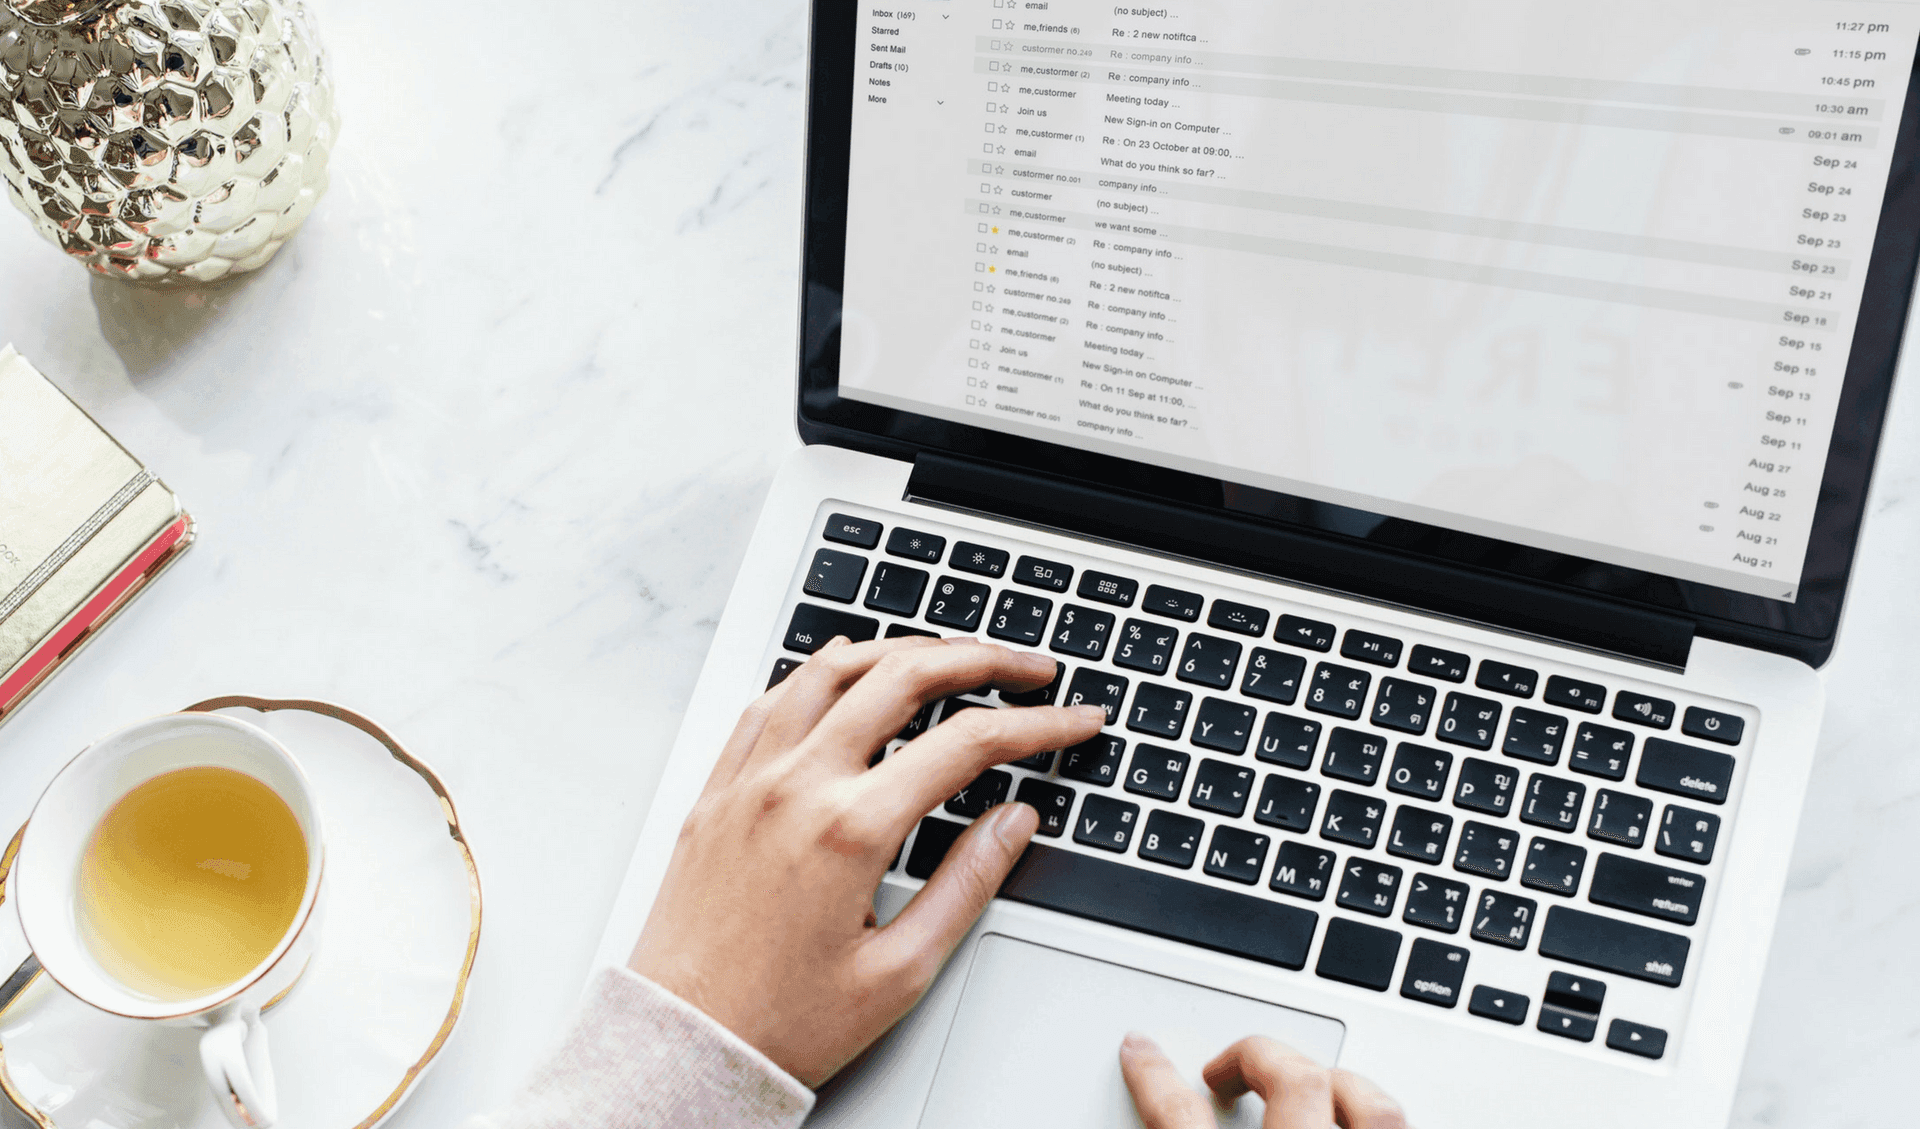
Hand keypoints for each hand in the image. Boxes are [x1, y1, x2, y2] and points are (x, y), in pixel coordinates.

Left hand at [628, 634, 1105, 1086]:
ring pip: (831, 670)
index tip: (1075, 720)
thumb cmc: (782, 1024)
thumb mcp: (900, 970)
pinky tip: (846, 669)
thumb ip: (967, 884)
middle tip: (1027, 668)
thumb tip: (1016, 820)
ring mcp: (749, 781)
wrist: (684, 1046)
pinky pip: (770, 700)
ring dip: (900, 650)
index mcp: (849, 829)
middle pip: (903, 677)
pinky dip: (819, 672)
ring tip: (950, 656)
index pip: (967, 744)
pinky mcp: (718, 790)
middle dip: (981, 659)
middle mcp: (796, 787)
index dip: (1038, 724)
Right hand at [1121, 1033, 1406, 1128]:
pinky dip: (1375, 1122)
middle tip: (1222, 1072)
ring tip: (1312, 1085)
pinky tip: (1358, 1124)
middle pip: (1293, 1083)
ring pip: (1370, 1108)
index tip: (1141, 1053)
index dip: (1154, 1079)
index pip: (1180, 1119)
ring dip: (1337, 1084)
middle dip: (1256, 1057)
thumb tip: (1160, 1118)